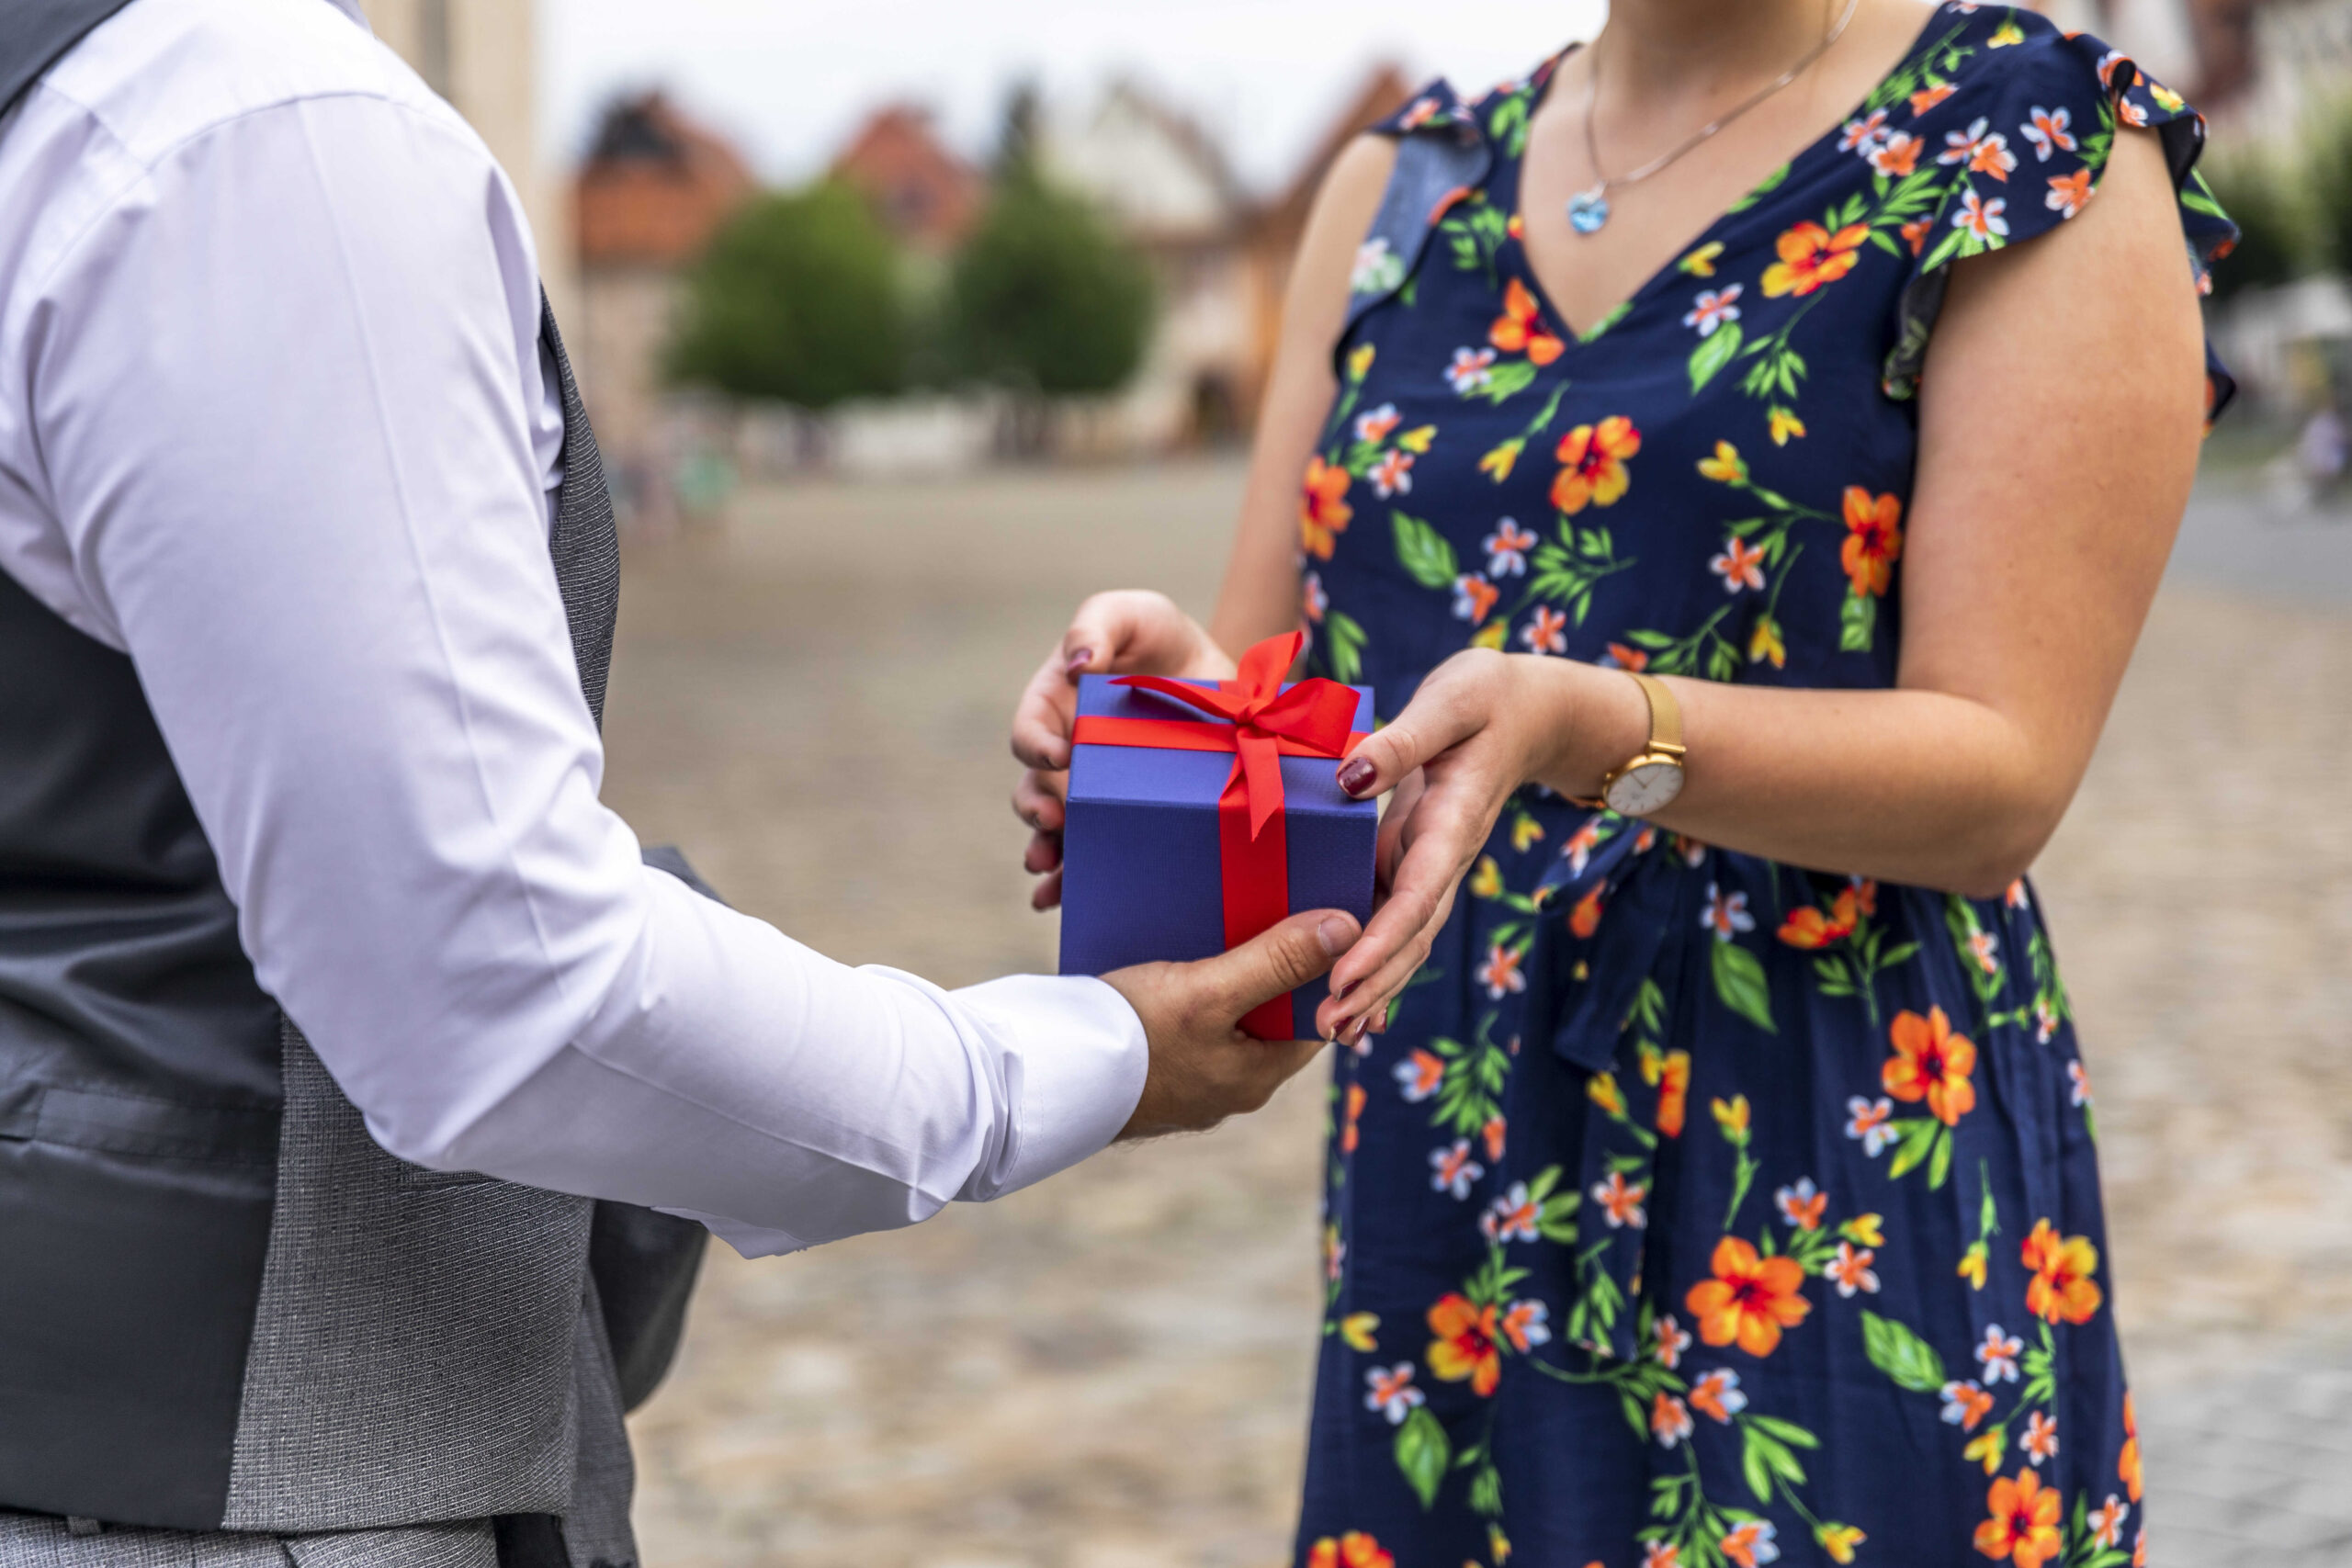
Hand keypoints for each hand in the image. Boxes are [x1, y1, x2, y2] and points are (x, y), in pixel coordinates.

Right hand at [1010, 591, 1236, 910]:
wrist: (1218, 680)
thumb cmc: (1160, 637)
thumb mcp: (1133, 614)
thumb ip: (1099, 624)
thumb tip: (1078, 662)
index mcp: (1055, 708)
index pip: (1029, 732)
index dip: (1035, 747)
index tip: (1058, 758)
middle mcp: (1065, 757)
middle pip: (1034, 792)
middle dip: (1036, 813)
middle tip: (1052, 823)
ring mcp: (1093, 792)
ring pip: (1058, 832)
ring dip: (1048, 854)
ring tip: (1049, 875)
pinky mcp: (1127, 817)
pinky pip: (1098, 853)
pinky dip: (1078, 879)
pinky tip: (1067, 899)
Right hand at [1106, 908, 1361, 1138]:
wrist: (1045, 1080)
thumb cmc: (1130, 1039)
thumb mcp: (1209, 990)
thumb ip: (1277, 960)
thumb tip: (1349, 929)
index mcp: (1258, 1077)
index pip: (1318, 1018)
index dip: (1325, 970)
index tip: (1324, 922)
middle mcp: (1230, 1088)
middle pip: (1273, 1018)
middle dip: (1274, 969)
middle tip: (1271, 913)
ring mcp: (1191, 1084)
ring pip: (1231, 1021)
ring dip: (1231, 978)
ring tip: (1222, 928)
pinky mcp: (1156, 1072)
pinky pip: (1192, 1027)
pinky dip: (1194, 994)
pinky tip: (1175, 960)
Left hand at [1311, 650, 1642, 1041]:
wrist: (1530, 711)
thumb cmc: (1488, 697)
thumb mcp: (1450, 702)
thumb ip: (1403, 740)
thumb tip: (1349, 777)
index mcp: (1451, 824)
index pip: (1417, 895)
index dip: (1382, 941)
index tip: (1345, 977)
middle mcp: (1443, 857)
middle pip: (1411, 936)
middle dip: (1374, 985)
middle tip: (1329, 1028)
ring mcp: (1430, 865)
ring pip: (1404, 939)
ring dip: (1373, 987)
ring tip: (1332, 1033)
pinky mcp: (1415, 860)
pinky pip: (1393, 919)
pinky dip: (1374, 962)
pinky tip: (1349, 1000)